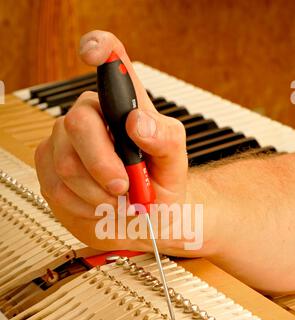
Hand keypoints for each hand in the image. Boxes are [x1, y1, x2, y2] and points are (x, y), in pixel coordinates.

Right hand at [35, 30, 189, 253]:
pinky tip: (97, 204)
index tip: (91, 54)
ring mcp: (64, 139)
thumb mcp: (174, 168)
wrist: (138, 225)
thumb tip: (137, 122)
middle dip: (103, 165)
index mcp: (125, 106)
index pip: (111, 61)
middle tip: (123, 186)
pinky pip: (57, 185)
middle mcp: (92, 114)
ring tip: (114, 199)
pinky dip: (83, 205)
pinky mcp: (48, 164)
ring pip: (66, 163)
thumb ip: (164, 140)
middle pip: (79, 123)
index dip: (98, 47)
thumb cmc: (157, 192)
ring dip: (97, 192)